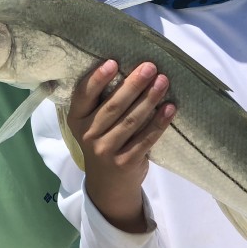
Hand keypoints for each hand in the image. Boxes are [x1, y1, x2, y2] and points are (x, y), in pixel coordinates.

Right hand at [67, 60, 175, 232]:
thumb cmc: (102, 142)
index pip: (84, 95)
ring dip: (149, 99)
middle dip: (133, 84)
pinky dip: (159, 122)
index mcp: (77, 119)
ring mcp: (105, 150)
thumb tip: (131, 70)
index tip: (113, 62)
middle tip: (150, 67)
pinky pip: (145, 138)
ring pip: (131, 121)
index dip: (98, 79)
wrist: (108, 185)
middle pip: (113, 106)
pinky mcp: (125, 162)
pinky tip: (170, 108)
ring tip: (163, 82)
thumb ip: (101, 103)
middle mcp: (88, 135)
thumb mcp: (91, 125)